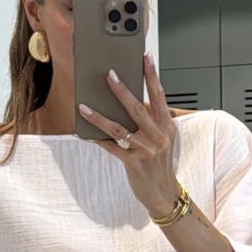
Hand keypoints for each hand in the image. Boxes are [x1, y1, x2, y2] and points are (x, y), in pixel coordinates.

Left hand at [77, 53, 181, 218]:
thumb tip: (127, 101)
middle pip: (137, 108)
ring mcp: (147, 150)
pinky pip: (112, 147)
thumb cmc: (159, 162)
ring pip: (119, 128)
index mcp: (166, 125)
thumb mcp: (162, 138)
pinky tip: (86, 133)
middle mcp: (158, 136)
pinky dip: (98, 139)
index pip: (159, 95)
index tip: (145, 58)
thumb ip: (149, 120)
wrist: (163, 192)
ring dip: (99, 116)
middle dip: (121, 90)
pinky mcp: (134, 163)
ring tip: (84, 107)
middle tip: (109, 75)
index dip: (152, 76)